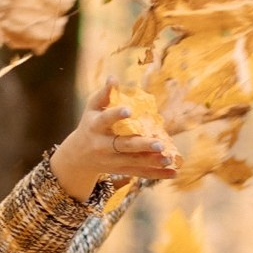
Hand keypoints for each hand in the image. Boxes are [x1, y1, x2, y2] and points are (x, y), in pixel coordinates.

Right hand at [51, 83, 177, 198]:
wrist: (78, 157)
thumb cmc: (90, 126)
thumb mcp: (91, 110)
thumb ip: (103, 95)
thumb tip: (113, 78)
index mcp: (95, 127)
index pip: (105, 120)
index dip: (116, 115)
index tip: (129, 110)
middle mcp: (103, 146)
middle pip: (124, 146)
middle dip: (142, 145)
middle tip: (159, 143)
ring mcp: (112, 160)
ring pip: (134, 162)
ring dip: (152, 161)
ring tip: (169, 158)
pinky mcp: (121, 170)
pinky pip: (140, 173)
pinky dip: (156, 174)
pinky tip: (173, 173)